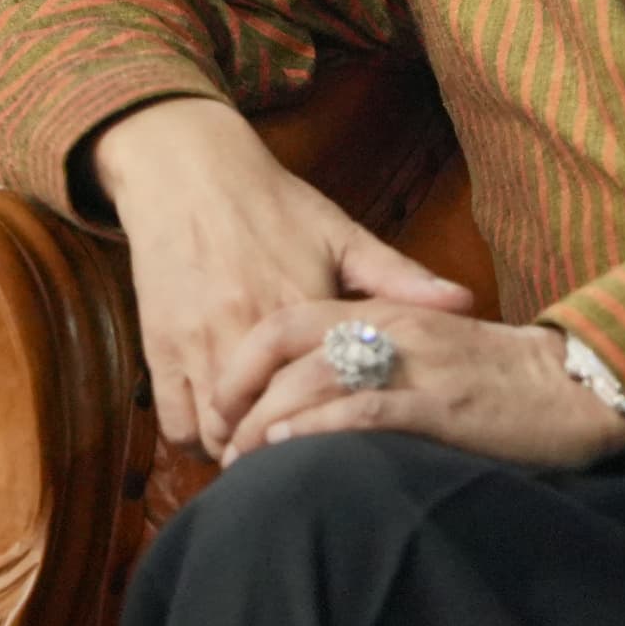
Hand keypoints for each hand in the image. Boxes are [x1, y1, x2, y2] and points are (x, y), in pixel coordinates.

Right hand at [88, 96, 474, 456]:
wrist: (187, 169)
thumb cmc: (272, 203)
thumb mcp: (339, 232)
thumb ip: (399, 277)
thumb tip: (466, 303)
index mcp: (301, 308)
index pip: (329, 400)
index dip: (343, 431)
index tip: (357, 444)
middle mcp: (247, 332)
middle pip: (273, 429)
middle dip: (291, 450)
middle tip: (310, 455)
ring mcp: (198, 344)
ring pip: (222, 435)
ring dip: (244, 449)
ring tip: (268, 448)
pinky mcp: (159, 348)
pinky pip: (175, 424)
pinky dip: (197, 439)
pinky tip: (221, 428)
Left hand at [212, 301, 624, 469]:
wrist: (577, 382)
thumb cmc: (494, 375)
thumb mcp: (425, 346)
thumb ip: (371, 354)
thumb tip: (305, 395)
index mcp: (384, 308)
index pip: (288, 322)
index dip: (243, 362)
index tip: (219, 405)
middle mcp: (393, 327)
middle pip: (289, 350)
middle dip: (244, 401)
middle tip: (224, 448)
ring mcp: (418, 364)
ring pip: (318, 378)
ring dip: (269, 420)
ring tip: (243, 459)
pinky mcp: (445, 405)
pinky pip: (369, 408)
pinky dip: (321, 427)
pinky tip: (290, 448)